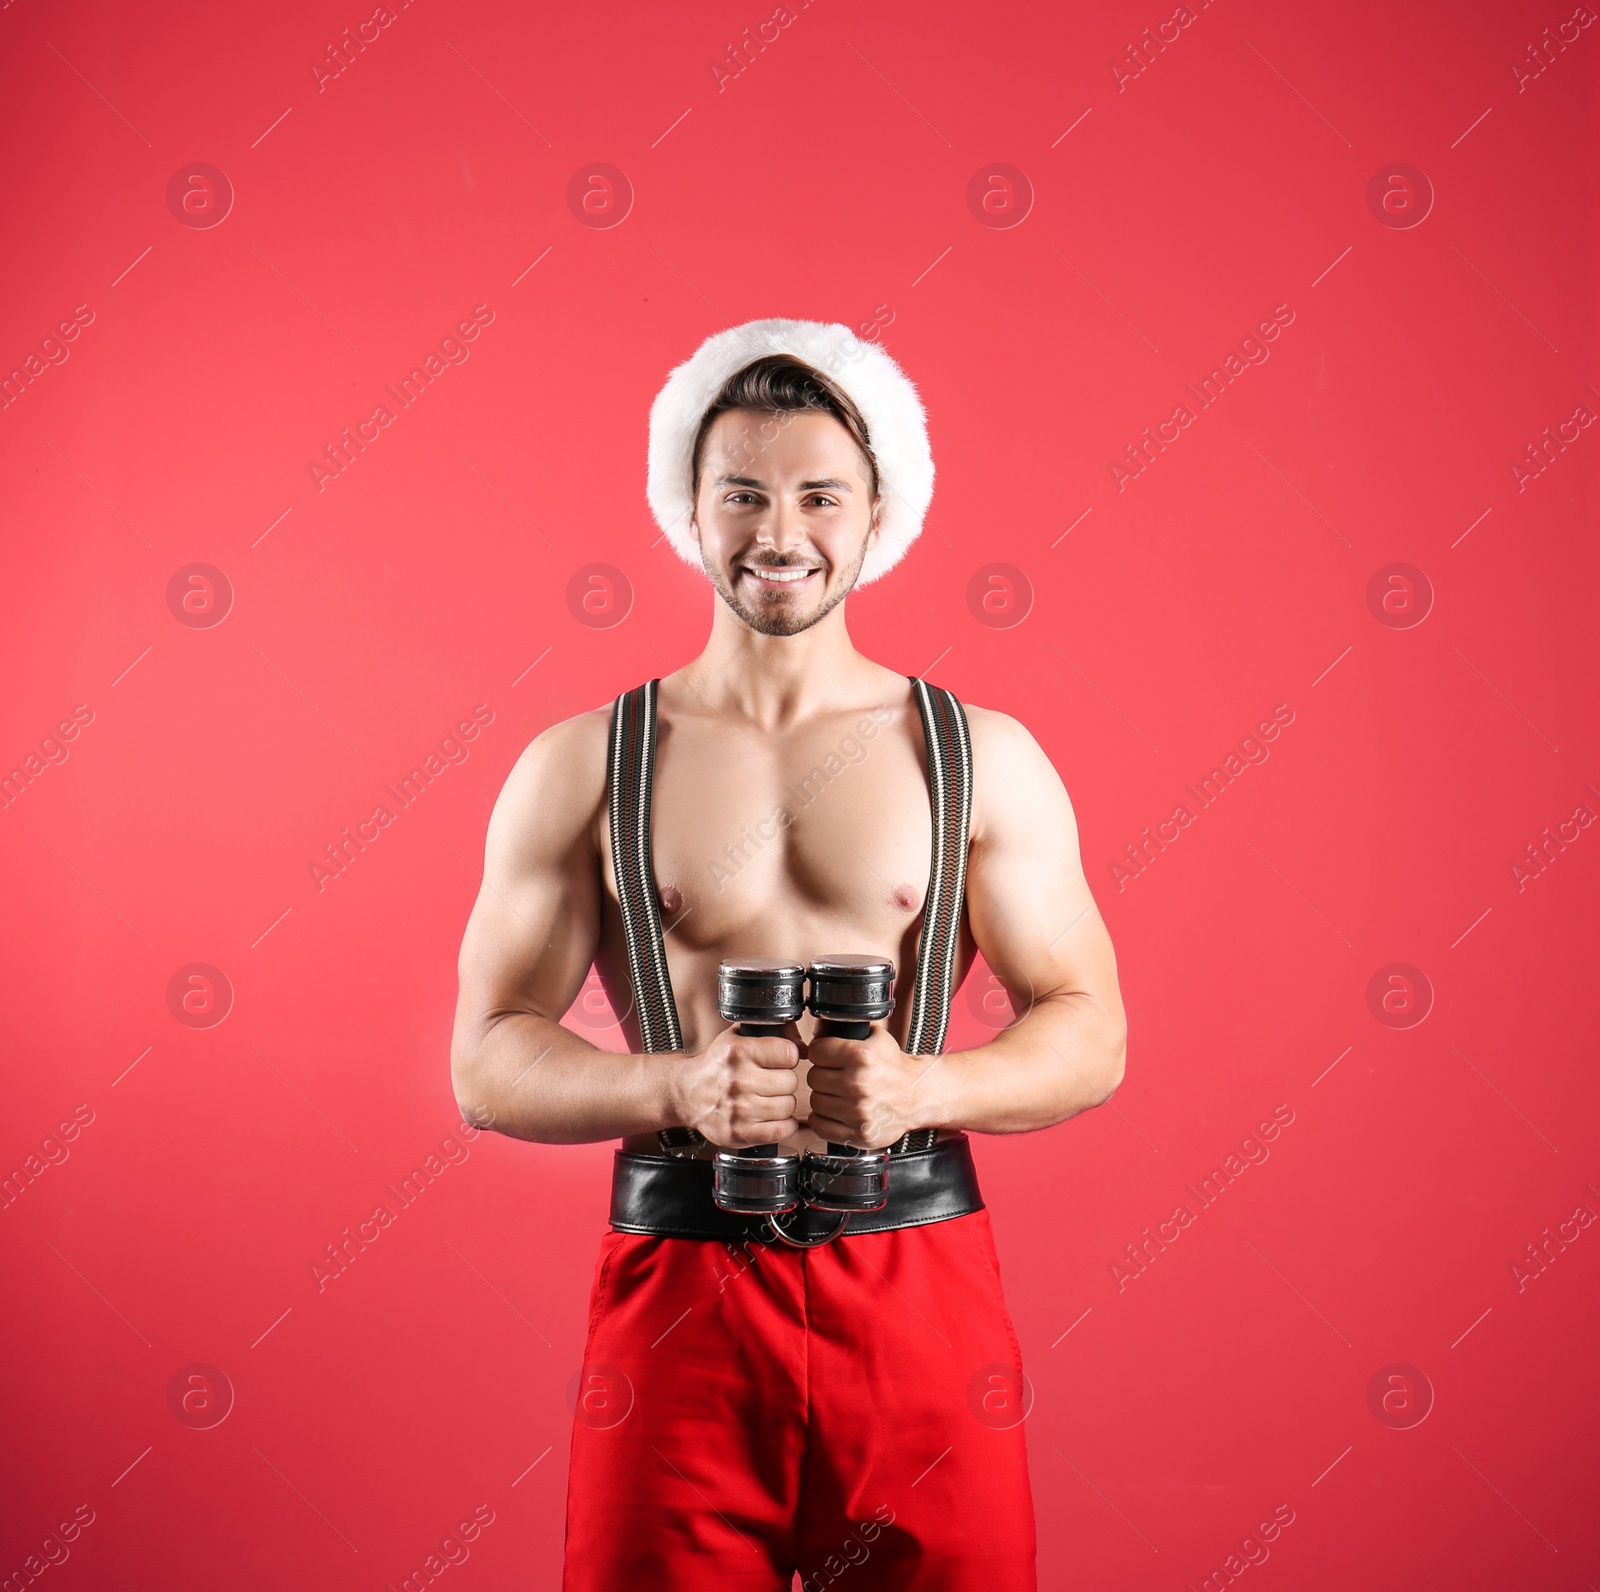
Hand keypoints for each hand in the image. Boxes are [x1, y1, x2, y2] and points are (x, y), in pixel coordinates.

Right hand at [673, 1026, 799, 1148]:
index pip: (788, 1053)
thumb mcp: (738, 1037)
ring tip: (769, 1098)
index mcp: (738, 1051)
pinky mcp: (739, 1133)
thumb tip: (806, 1047)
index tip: (780, 1060)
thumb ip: (774, 1033)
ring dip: (783, 1103)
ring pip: (788, 1106)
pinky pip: (782, 1130)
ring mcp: (739, 1109)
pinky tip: (772, 1117)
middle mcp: (738, 1080)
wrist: (686, 1093)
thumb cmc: (716, 1064)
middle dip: (785, 1081)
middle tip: (772, 1081)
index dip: (788, 1057)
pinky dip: (784, 1125)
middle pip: (791, 1081)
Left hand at [805, 1027, 927, 1149]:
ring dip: (824, 1097)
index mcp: (862, 1057)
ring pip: (815, 1101)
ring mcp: (859, 1112)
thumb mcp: (876, 1037)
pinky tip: (836, 1112)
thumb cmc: (895, 1068)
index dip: (821, 1052)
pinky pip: (820, 1126)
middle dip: (822, 1074)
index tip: (828, 1056)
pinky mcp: (859, 1134)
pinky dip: (823, 1119)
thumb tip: (818, 1028)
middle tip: (836, 1076)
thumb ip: (846, 1028)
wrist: (918, 1095)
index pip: (816, 1051)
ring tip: (839, 1093)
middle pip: (813, 1077)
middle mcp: (860, 1084)